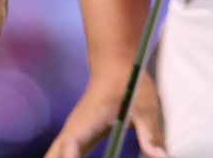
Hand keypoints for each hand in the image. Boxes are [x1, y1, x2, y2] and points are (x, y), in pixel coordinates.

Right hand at [43, 71, 167, 157]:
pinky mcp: (75, 137)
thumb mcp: (145, 106)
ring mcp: (71, 134)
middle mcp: (72, 131)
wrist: (115, 64)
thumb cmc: (129, 82)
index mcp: (85, 124)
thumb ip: (151, 133)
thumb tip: (160, 156)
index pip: (69, 149)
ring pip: (52, 157)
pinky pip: (60, 156)